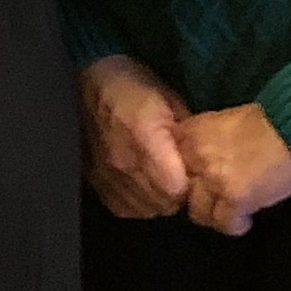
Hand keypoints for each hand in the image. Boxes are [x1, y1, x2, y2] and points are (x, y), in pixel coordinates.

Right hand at [78, 54, 192, 218]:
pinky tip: (142, 188)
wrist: (89, 81)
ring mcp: (106, 175)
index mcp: (146, 138)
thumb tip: (201, 163)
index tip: (194, 172)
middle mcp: (123, 163)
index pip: (177, 188)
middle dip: (178, 194)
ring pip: (145, 209)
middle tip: (181, 175)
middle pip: (163, 203)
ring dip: (158, 200)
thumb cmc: (135, 86)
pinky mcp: (94, 181)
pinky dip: (137, 202)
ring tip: (162, 181)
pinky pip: (124, 208)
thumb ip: (186, 136)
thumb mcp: (171, 101)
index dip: (191, 184)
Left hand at [175, 102, 290, 236]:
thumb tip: (198, 163)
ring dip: (215, 214)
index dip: (183, 178)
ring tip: (232, 212)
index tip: (197, 183)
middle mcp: (196, 156)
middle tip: (216, 201)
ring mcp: (214, 178)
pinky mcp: (235, 198)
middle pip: (180, 191)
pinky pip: (225, 224)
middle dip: (197, 197)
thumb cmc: (271, 121)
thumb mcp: (226, 122)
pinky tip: (245, 220)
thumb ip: (206, 141)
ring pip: (199, 212)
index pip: (166, 166)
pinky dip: (236, 225)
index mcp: (191, 133)